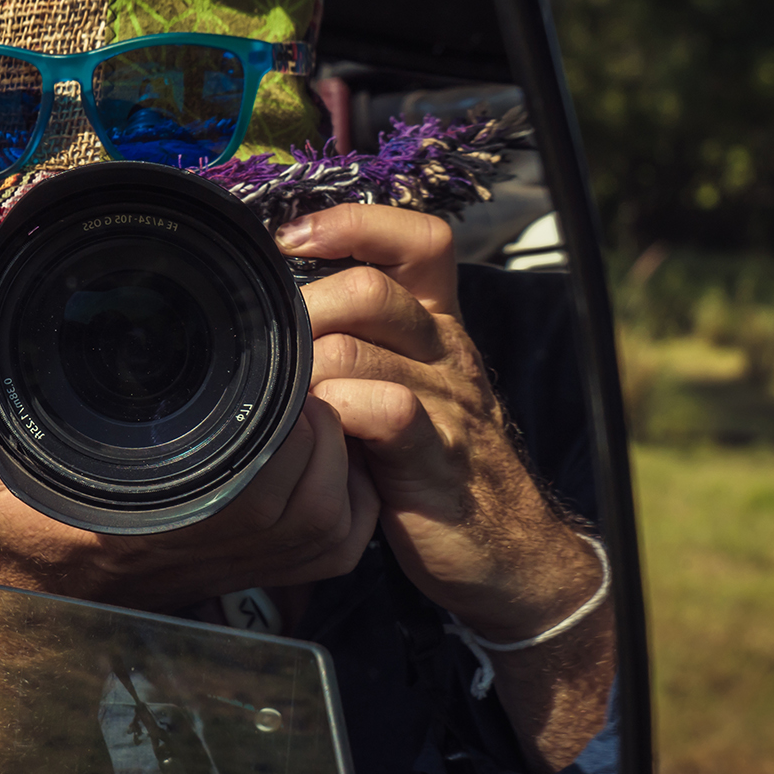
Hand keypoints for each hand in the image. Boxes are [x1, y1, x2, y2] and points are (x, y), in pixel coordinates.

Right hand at [0, 391, 378, 612]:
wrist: (32, 600)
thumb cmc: (16, 514)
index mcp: (150, 515)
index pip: (248, 467)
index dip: (276, 411)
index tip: (272, 364)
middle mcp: (206, 547)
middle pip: (307, 488)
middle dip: (313, 421)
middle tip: (295, 371)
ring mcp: (241, 568)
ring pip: (329, 516)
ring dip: (334, 453)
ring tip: (307, 402)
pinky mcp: (262, 578)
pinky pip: (338, 547)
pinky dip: (351, 499)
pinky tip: (326, 453)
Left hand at [279, 204, 602, 642]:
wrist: (507, 548)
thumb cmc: (430, 464)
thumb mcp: (399, 386)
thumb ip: (354, 343)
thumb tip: (269, 315)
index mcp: (435, 325)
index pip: (417, 241)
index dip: (354, 225)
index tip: (291, 240)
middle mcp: (444, 351)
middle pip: (371, 290)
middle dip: (303, 310)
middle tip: (266, 347)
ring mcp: (444, 402)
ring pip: (358, 350)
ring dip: (302, 370)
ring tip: (278, 396)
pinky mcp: (435, 456)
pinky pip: (384, 412)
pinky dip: (334, 415)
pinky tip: (313, 433)